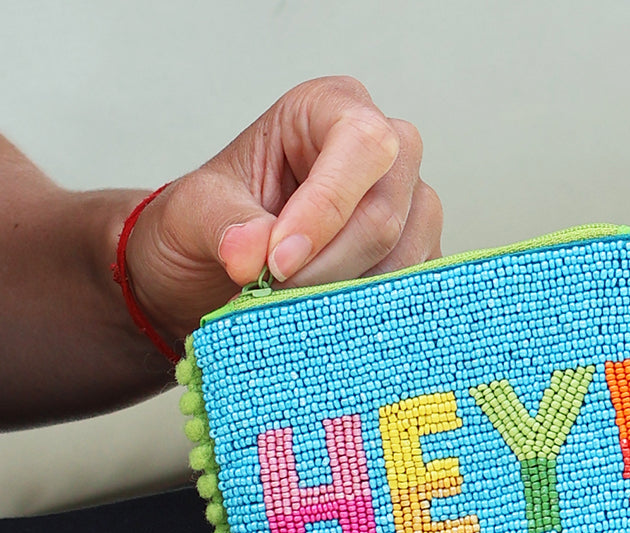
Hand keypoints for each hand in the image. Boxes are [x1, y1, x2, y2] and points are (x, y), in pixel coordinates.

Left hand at [127, 76, 441, 339]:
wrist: (224, 264)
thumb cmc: (217, 220)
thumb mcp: (196, 212)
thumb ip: (223, 225)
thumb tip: (250, 255)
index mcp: (330, 109)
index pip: (362, 144)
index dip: (326, 208)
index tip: (278, 261)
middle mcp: (386, 150)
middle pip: (386, 211)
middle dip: (329, 263)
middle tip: (277, 290)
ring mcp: (411, 204)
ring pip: (403, 255)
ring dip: (346, 291)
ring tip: (296, 299)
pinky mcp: (418, 253)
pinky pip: (412, 285)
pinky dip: (369, 308)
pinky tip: (328, 311)